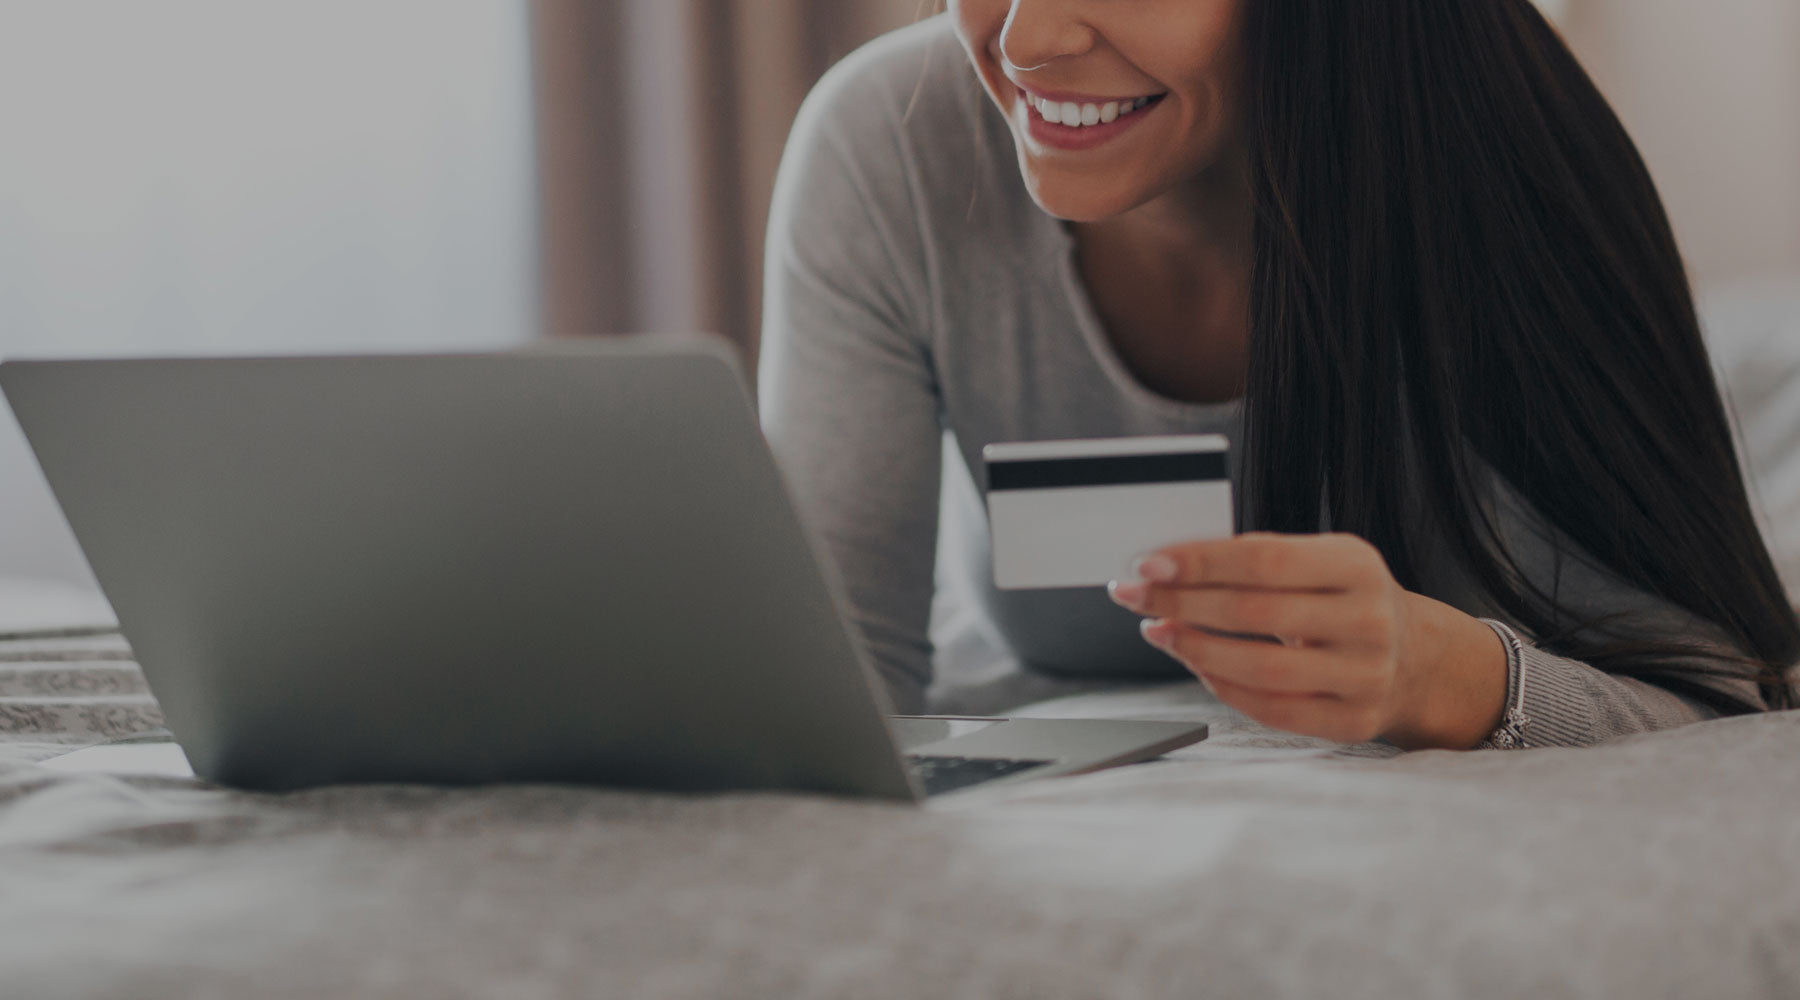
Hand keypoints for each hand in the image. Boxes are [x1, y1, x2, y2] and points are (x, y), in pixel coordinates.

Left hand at [1106, 532, 1508, 748]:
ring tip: (1156, 630)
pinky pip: (1272, 709)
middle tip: (1131, 594)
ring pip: (1260, 668)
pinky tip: (1194, 664)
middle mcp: (1368, 620)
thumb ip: (1256, 560)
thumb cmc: (1340, 600)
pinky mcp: (1352, 721)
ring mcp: (1365, 676)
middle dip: (1181, 601)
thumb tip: (1166, 567)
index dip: (1201, 561)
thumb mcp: (1319, 562)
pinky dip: (1223, 687)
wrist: (1415, 658)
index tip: (1147, 562)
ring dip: (1194, 648)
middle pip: (1254, 612)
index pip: (1265, 560)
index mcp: (1356, 565)